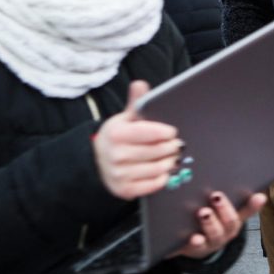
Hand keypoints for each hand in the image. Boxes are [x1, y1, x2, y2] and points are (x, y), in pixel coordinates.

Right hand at [94, 81, 182, 200]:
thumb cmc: (117, 138)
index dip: (167, 132)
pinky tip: (163, 171)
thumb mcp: (124, 119)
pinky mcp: (125, 190)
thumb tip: (140, 84)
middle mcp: (116, 155)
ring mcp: (119, 174)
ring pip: (158, 168)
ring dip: (170, 162)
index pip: (151, 132)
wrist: (96, 162)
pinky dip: (163, 178)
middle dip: (172, 148)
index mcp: (116, 134)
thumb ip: (136, 103)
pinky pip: (153, 185)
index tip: (172, 132)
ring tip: (173, 157)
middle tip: (177, 145)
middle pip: (158, 151)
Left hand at [173, 191, 266, 259]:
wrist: (194, 245)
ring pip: (216, 234)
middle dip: (224, 208)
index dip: (254, 204)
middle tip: (216, 196)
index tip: (260, 196)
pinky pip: (199, 247)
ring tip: (203, 212)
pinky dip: (197, 242)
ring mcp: (214, 241)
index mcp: (235, 218)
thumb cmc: (210, 219)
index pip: (248, 210)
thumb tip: (222, 173)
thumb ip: (223, 194)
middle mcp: (227, 231)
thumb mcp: (219, 208)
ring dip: (210, 223)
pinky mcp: (199, 249)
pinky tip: (195, 238)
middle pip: (231, 221)